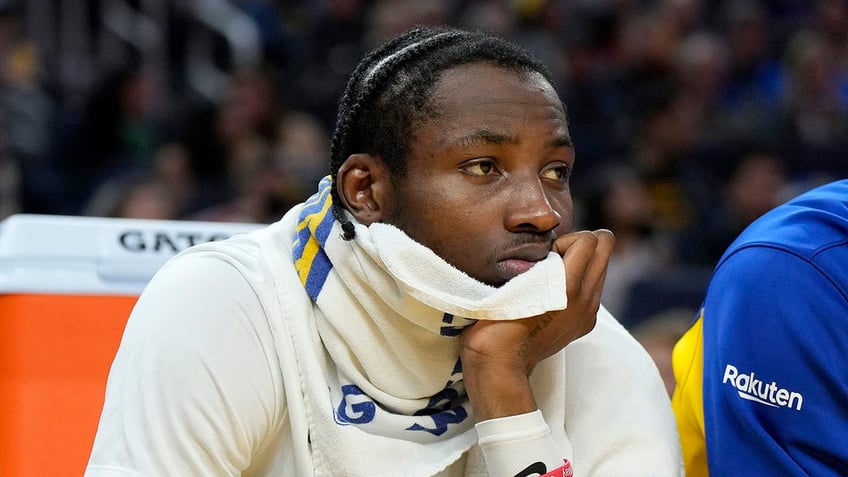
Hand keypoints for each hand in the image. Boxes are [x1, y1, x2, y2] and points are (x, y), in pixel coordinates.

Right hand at [459, 229, 614, 419]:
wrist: (501, 362)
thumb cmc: (497, 317)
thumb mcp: (513, 280)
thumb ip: (538, 260)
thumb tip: (549, 248)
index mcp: (568, 286)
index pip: (590, 240)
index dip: (566, 239)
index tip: (546, 254)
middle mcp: (586, 299)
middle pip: (605, 248)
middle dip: (581, 245)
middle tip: (556, 257)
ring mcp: (588, 313)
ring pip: (601, 268)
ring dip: (580, 264)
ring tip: (553, 277)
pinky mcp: (585, 324)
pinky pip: (593, 290)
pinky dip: (579, 284)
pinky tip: (555, 296)